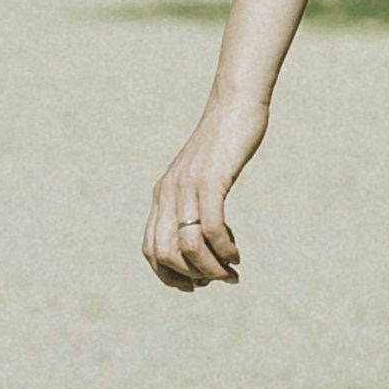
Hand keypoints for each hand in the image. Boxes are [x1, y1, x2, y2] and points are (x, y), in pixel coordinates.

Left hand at [140, 94, 266, 288]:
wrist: (235, 105)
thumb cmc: (224, 143)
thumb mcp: (202, 176)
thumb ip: (195, 202)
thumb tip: (203, 235)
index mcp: (162, 194)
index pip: (151, 249)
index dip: (169, 275)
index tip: (197, 283)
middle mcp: (168, 193)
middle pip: (164, 253)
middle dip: (191, 276)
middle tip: (218, 278)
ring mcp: (187, 186)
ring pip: (187, 245)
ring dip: (210, 268)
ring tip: (231, 272)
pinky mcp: (211, 179)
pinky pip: (211, 226)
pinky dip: (224, 249)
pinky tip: (237, 255)